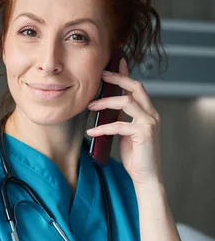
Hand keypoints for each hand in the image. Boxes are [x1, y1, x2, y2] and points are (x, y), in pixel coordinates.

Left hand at [86, 58, 162, 186]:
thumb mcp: (126, 134)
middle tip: (101, 76)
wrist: (146, 177)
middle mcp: (151, 115)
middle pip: (136, 88)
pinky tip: (91, 131)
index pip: (137, 88)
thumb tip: (108, 109)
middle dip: (118, 78)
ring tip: (90, 106)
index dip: (126, 74)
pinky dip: (103, 127)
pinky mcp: (144, 133)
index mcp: (148, 113)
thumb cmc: (136, 157)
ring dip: (105, 102)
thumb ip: (122, 119)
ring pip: (126, 102)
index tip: (115, 63)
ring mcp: (149, 123)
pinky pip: (118, 125)